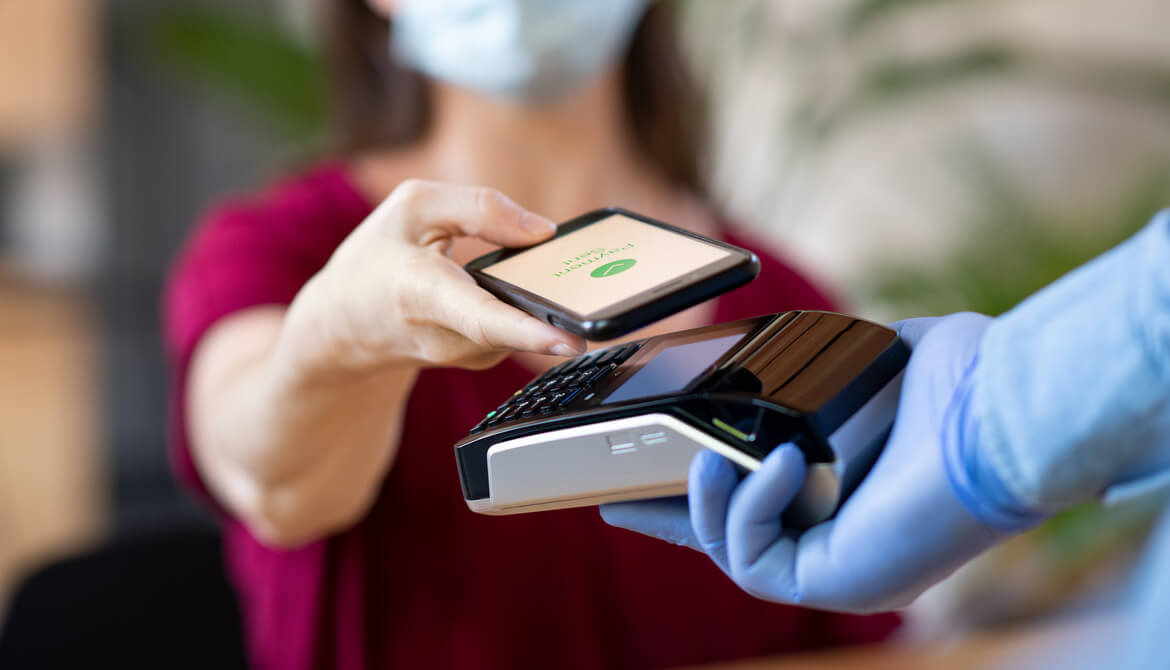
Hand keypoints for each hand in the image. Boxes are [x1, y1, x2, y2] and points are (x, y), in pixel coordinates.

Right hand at [276, 179, 584, 378]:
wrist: (344, 324)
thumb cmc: (376, 259)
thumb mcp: (413, 207)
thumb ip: (479, 208)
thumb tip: (543, 231)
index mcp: (420, 292)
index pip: (480, 318)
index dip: (525, 330)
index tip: (567, 339)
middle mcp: (443, 336)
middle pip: (514, 331)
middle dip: (558, 320)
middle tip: (603, 311)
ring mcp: (462, 356)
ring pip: (520, 328)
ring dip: (544, 307)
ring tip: (562, 282)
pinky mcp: (477, 360)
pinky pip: (517, 330)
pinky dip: (529, 309)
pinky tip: (525, 291)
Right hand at [602, 313, 1010, 612]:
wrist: (1000, 409)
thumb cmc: (956, 383)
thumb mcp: (867, 363)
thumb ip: (823, 364)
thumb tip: (789, 350)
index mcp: (848, 492)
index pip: (757, 501)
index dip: (702, 491)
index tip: (654, 471)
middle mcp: (841, 538)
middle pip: (730, 539)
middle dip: (669, 521)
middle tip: (614, 500)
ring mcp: (838, 567)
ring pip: (732, 554)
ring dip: (706, 503)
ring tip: (707, 458)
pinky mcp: (834, 582)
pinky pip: (756, 559)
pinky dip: (750, 507)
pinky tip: (778, 462)